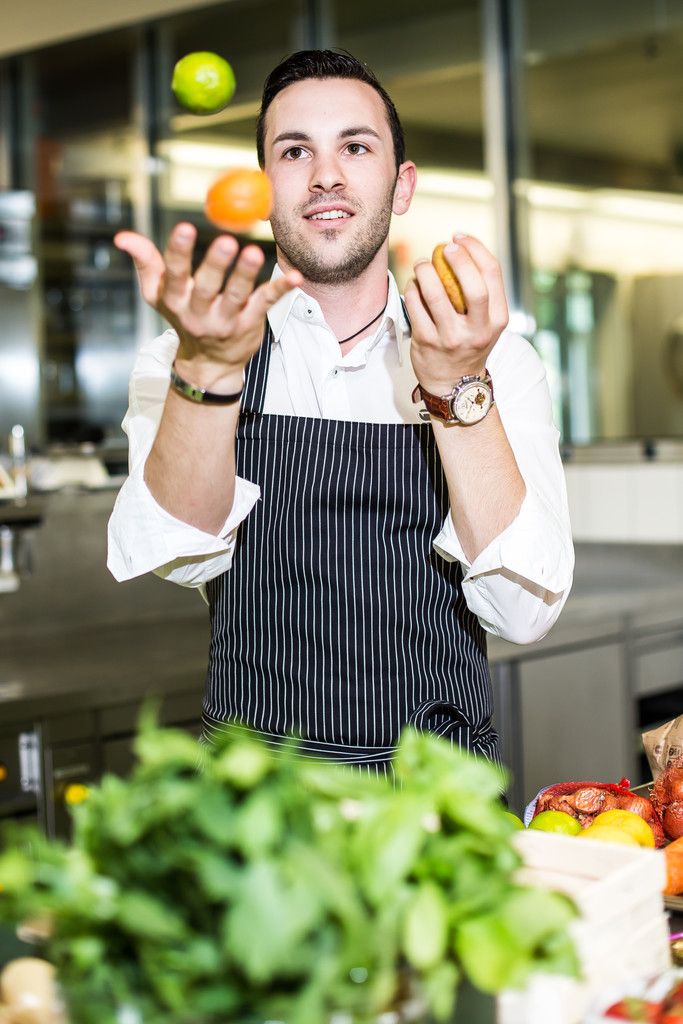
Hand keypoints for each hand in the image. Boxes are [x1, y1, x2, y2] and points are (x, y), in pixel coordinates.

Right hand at [114, 223, 301, 389]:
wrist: (207, 365)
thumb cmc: (183, 316)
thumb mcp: (158, 293)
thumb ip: (145, 262)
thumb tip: (122, 236)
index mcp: (175, 299)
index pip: (174, 273)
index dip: (179, 251)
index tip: (184, 228)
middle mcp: (199, 312)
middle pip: (207, 286)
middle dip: (216, 264)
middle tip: (226, 241)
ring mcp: (225, 322)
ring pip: (236, 296)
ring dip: (246, 275)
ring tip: (254, 253)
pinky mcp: (249, 325)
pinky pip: (265, 305)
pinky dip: (280, 290)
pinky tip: (294, 277)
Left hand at [404, 234, 507, 395]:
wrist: (453, 384)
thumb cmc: (470, 342)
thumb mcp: (487, 322)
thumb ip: (482, 291)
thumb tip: (462, 246)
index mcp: (498, 320)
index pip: (492, 274)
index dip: (475, 248)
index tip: (459, 237)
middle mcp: (478, 330)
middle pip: (473, 286)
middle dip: (458, 259)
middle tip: (444, 247)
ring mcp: (451, 338)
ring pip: (435, 293)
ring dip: (425, 270)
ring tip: (422, 264)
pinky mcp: (426, 342)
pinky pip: (415, 305)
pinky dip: (411, 288)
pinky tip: (413, 284)